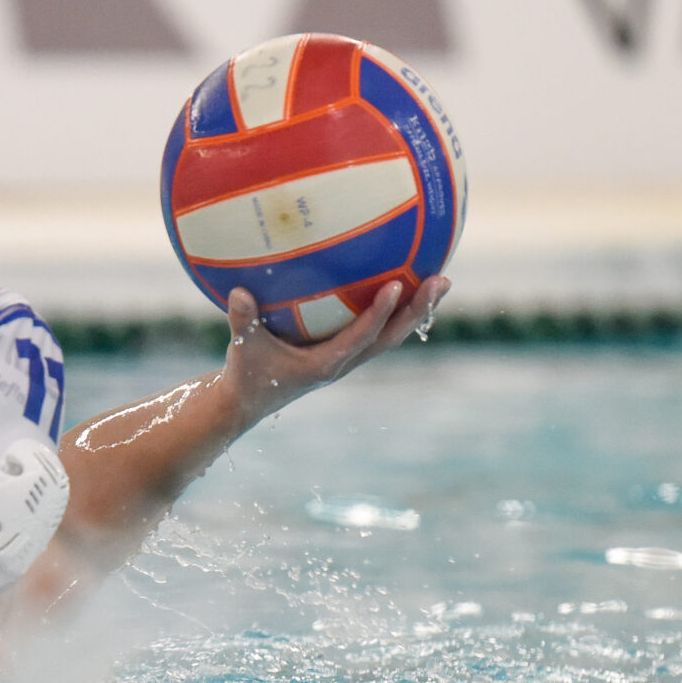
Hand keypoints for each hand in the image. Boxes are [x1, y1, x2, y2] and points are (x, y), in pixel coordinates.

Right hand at [224, 275, 448, 425]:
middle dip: (417, 310)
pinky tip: (407, 290)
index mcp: (324, 364)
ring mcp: (348, 360)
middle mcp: (344, 363)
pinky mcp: (345, 354)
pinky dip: (397, 313)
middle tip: (441, 281)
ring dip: (416, 311)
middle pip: (390, 337)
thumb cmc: (247, 374)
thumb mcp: (243, 347)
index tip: (397, 286)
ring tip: (440, 282)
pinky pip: (379, 332)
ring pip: (391, 336)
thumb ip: (243, 321)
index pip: (361, 337)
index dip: (380, 312)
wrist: (249, 401)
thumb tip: (240, 292)